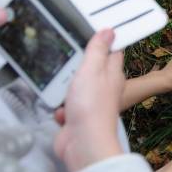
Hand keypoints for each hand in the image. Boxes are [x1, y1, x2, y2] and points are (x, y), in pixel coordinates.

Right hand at [55, 29, 125, 171]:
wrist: (83, 143)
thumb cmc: (91, 107)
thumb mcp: (92, 70)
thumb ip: (98, 50)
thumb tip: (108, 31)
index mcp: (112, 74)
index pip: (112, 51)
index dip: (104, 40)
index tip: (92, 29)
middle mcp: (103, 88)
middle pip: (90, 68)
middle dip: (76, 65)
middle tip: (66, 57)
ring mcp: (89, 103)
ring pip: (74, 87)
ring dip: (64, 87)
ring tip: (60, 86)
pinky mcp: (76, 116)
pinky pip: (64, 106)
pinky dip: (60, 108)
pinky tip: (60, 109)